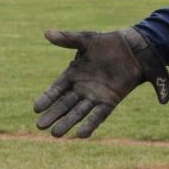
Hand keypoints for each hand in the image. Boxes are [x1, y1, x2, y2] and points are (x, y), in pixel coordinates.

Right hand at [34, 27, 168, 137]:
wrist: (132, 49)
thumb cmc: (107, 42)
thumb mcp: (85, 39)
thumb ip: (67, 38)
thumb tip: (46, 33)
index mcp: (73, 74)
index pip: (56, 89)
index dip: (46, 98)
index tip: (36, 108)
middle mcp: (82, 88)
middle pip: (64, 104)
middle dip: (53, 115)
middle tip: (40, 126)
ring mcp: (95, 96)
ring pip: (78, 113)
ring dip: (67, 122)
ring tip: (55, 134)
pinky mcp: (110, 101)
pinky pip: (98, 115)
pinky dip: (90, 124)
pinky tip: (81, 135)